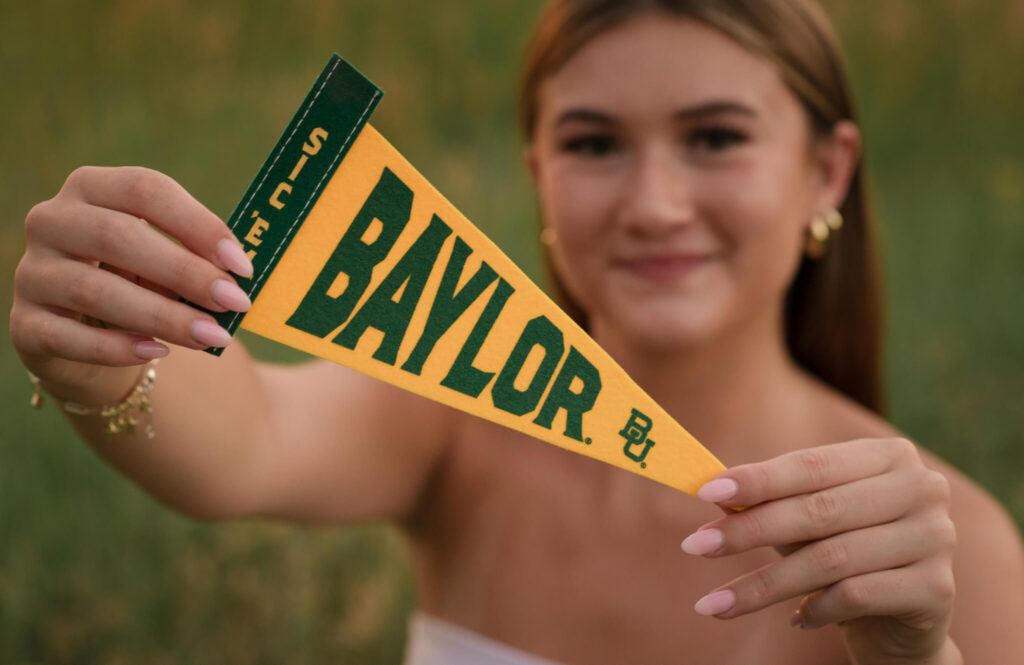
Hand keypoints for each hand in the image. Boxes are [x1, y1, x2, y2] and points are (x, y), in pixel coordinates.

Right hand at [11, 166, 252, 403]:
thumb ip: (198, 260)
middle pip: (118, 236)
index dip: (198, 225)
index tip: (242, 265)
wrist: (92, 336)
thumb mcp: (170, 262)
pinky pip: (66, 336)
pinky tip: (157, 353)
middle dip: (185, 272)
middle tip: (234, 302)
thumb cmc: (143, 282)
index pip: (145, 189)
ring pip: (93, 290)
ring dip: (161, 315)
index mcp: (93, 188)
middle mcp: (52, 221)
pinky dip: (116, 347)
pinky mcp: (24, 323)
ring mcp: (32, 272)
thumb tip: (240, 278)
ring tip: (212, 336)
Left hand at [681, 438, 959, 664]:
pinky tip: (793, 620)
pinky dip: (814, 609)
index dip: (757, 480)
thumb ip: (769, 503)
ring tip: (715, 603)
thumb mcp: (806, 522)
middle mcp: (921, 488)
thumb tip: (711, 492)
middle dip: (749, 531)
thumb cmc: (844, 550)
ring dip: (764, 584)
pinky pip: (856, 596)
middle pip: (818, 510)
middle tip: (695, 545)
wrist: (903, 619)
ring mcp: (936, 537)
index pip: (811, 465)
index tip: (704, 493)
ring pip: (831, 558)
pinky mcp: (937, 588)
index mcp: (889, 456)